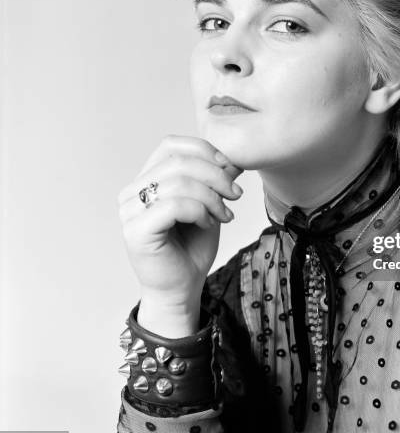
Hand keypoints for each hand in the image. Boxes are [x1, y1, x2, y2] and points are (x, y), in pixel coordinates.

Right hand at [117, 135, 242, 312]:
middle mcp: (132, 192)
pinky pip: (174, 206)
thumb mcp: (210, 203)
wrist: (183, 287)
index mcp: (146, 179)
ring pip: (178, 183)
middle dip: (215, 175)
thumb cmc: (192, 246)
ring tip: (225, 214)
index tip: (230, 168)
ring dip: (211, 197)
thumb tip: (234, 156)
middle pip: (178, 162)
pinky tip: (209, 223)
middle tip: (235, 194)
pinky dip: (200, 211)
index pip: (170, 145)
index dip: (204, 150)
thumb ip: (215, 178)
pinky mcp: (136, 230)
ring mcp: (130, 211)